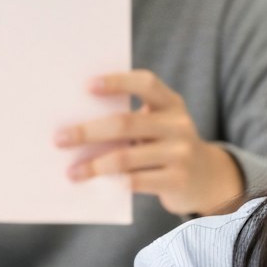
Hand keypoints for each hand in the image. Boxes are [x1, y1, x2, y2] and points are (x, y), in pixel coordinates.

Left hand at [55, 69, 243, 214]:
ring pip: (127, 157)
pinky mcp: (178, 179)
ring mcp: (181, 152)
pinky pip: (137, 181)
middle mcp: (179, 124)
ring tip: (71, 172)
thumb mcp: (159, 125)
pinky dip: (113, 183)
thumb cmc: (166, 145)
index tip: (87, 86)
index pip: (146, 83)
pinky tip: (96, 185)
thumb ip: (132, 120)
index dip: (117, 82)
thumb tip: (76, 123)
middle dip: (88, 131)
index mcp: (171, 103)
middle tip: (59, 139)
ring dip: (94, 165)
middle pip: (125, 123)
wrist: (206, 177)